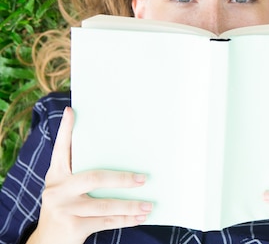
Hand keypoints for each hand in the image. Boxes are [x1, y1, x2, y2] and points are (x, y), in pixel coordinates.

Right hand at [27, 107, 152, 243]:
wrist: (47, 242)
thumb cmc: (65, 208)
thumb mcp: (66, 189)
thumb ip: (80, 173)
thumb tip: (116, 154)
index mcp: (56, 175)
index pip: (60, 150)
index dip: (66, 130)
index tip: (72, 111)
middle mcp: (58, 190)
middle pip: (94, 178)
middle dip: (122, 178)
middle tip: (143, 178)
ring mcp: (64, 209)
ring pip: (105, 206)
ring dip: (130, 205)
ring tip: (148, 205)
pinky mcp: (73, 226)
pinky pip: (106, 222)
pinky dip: (126, 220)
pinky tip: (140, 217)